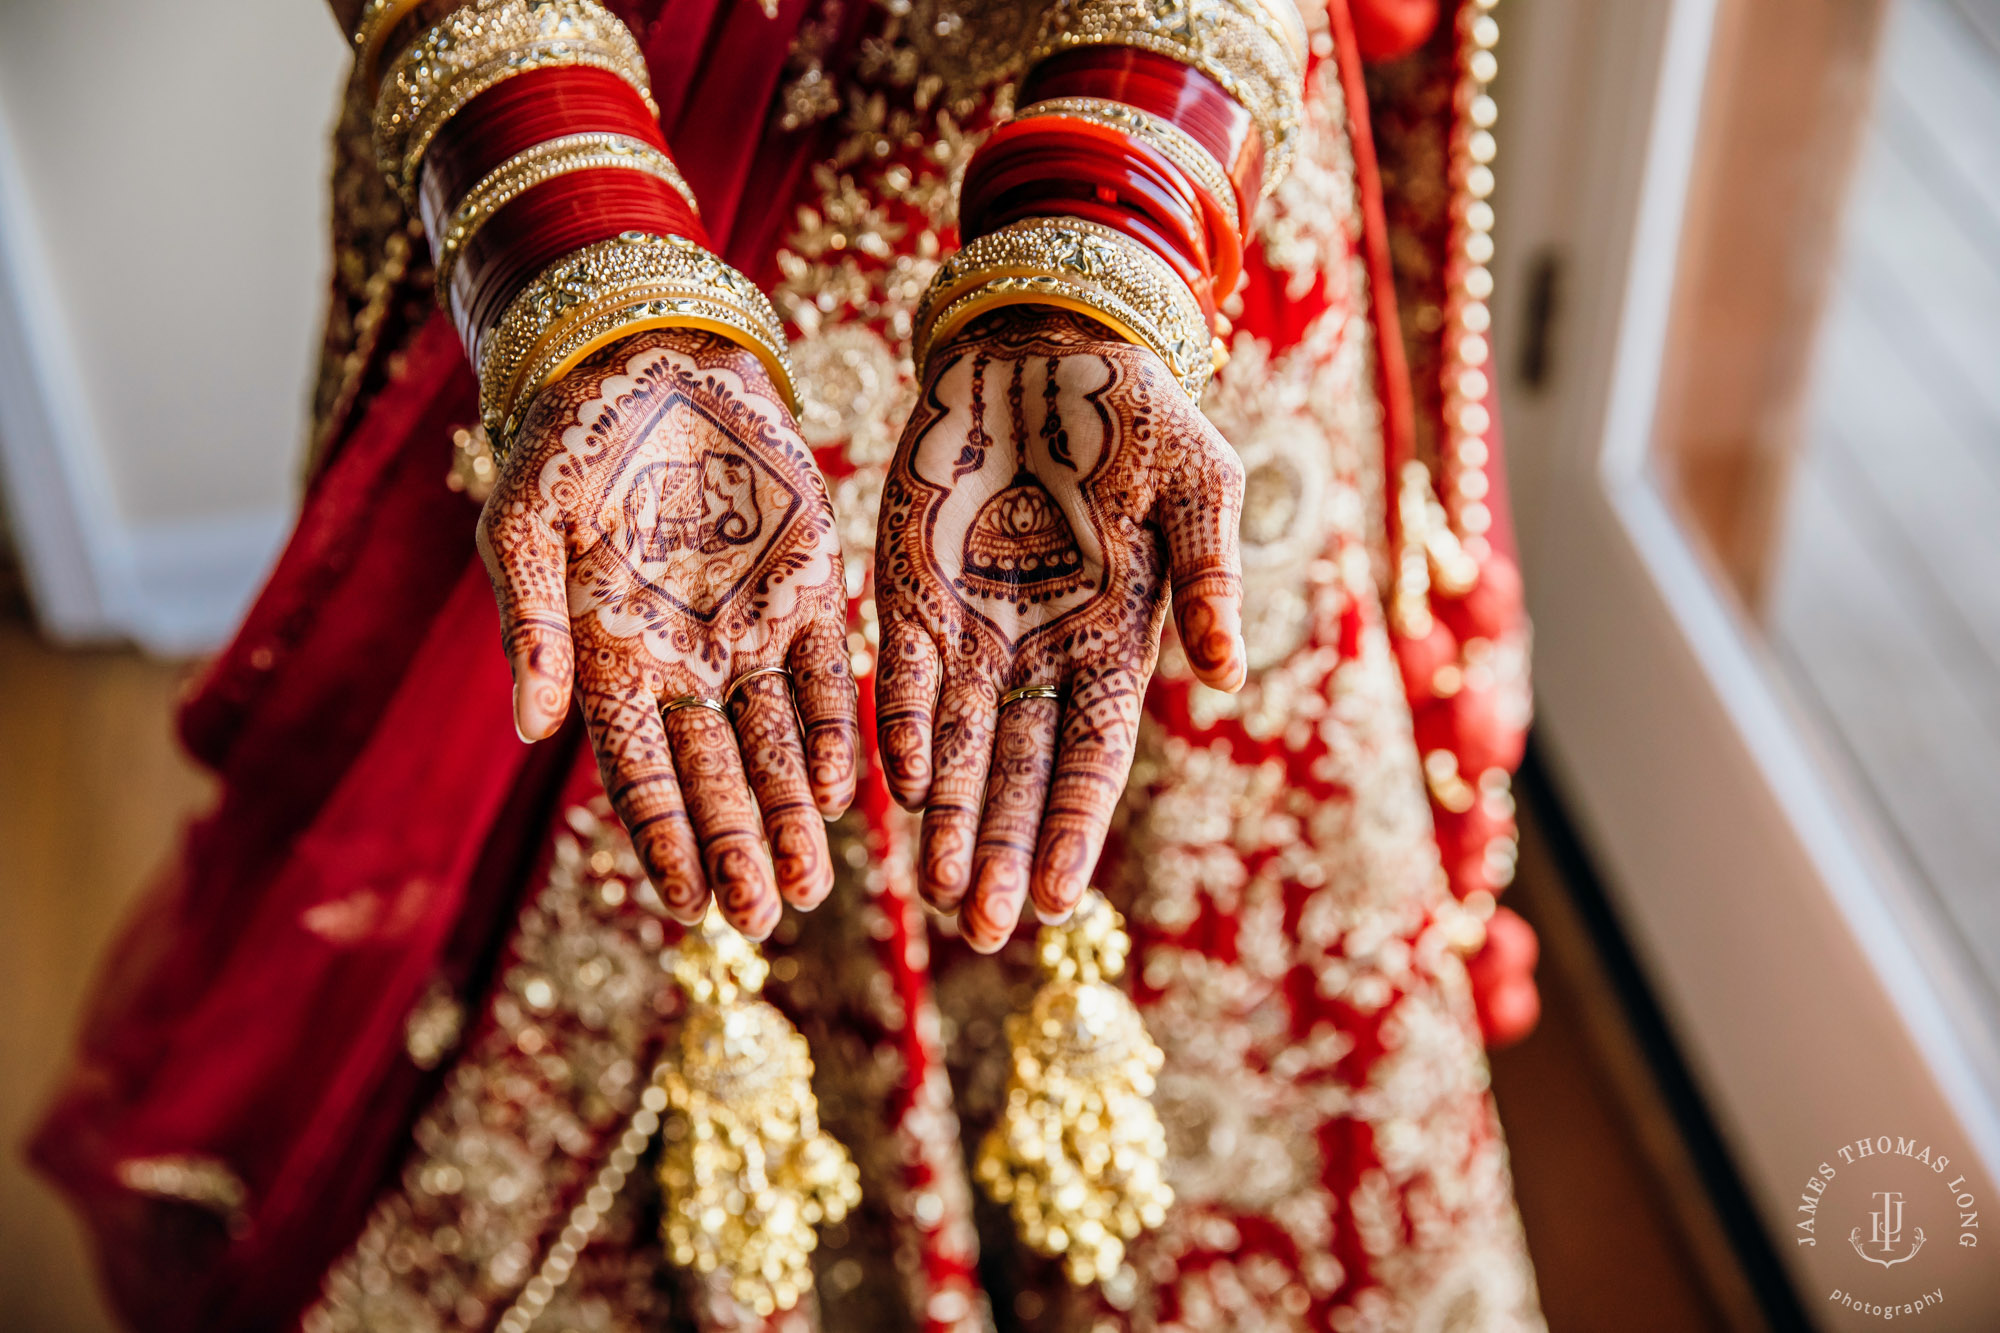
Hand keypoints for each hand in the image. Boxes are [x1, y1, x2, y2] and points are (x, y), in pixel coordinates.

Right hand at [477, 328, 857, 938]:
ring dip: (792, 813)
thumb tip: (530, 730)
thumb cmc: (570, 446)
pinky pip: (830, 674)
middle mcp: (690, 665)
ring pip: (779, 742)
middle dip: (740, 847)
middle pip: (719, 776)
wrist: (649, 361)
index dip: (665, 838)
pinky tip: (844, 786)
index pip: (641, 774)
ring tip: (813, 882)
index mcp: (614, 661)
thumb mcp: (527, 528)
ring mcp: (755, 631)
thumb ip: (533, 626)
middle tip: (766, 916)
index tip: (688, 906)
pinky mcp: (813, 589)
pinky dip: (835, 728)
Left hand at [874, 308, 1246, 951]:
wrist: (1044, 343)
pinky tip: (898, 788)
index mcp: (1115, 641)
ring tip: (935, 897)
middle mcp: (1040, 653)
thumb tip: (1228, 676)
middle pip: (1019, 773)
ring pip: (958, 746)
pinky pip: (905, 676)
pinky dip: (903, 728)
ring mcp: (972, 628)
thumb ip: (1209, 577)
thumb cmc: (1135, 414)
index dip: (1075, 825)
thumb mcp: (1199, 485)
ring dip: (949, 820)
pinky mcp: (909, 591)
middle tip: (980, 929)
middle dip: (1002, 852)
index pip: (1092, 755)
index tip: (1060, 897)